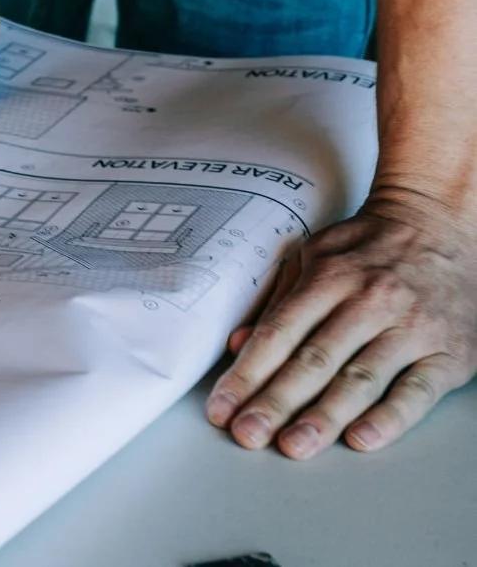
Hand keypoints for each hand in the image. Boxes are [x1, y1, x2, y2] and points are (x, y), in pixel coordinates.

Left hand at [206, 186, 476, 456]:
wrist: (443, 224)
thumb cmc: (373, 246)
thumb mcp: (318, 254)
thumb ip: (279, 299)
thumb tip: (238, 344)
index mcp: (330, 275)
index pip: (280, 331)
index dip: (248, 372)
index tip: (222, 406)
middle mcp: (368, 301)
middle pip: (315, 359)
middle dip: (276, 401)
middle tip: (248, 434)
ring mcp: (410, 328)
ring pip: (360, 378)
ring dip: (324, 416)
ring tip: (293, 446)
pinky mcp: (447, 354)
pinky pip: (415, 391)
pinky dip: (388, 418)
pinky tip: (360, 439)